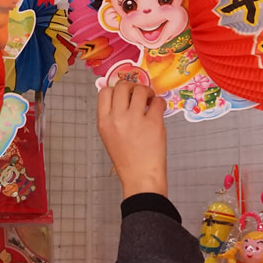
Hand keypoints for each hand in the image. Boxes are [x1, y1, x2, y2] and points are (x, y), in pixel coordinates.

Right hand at [97, 81, 166, 199]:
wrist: (141, 176)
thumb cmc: (126, 158)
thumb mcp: (109, 136)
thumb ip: (112, 116)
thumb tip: (120, 96)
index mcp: (104, 122)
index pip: (105, 92)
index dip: (115, 89)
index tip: (124, 93)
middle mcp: (117, 118)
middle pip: (122, 86)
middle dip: (132, 87)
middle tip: (139, 95)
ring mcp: (135, 120)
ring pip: (141, 90)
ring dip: (147, 92)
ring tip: (150, 101)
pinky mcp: (154, 123)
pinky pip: (158, 101)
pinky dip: (159, 102)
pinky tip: (157, 110)